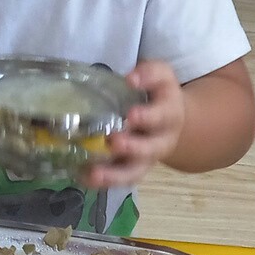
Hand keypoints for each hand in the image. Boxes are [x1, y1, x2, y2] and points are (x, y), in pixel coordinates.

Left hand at [88, 60, 182, 188]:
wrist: (171, 121)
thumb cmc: (159, 95)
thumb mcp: (161, 76)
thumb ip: (148, 73)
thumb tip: (130, 79)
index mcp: (170, 115)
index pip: (162, 116)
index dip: (148, 117)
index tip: (131, 115)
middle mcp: (161, 141)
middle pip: (150, 149)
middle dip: (132, 147)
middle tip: (114, 141)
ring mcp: (147, 159)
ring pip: (135, 171)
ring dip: (115, 174)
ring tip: (94, 173)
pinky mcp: (133, 170)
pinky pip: (120, 179)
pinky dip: (103, 181)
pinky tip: (83, 177)